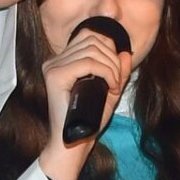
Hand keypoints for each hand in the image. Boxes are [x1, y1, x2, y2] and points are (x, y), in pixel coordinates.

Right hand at [37, 28, 131, 179]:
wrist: (74, 144)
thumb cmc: (89, 121)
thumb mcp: (109, 92)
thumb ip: (118, 73)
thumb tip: (126, 53)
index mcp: (62, 61)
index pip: (89, 35)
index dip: (109, 48)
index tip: (116, 74)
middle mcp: (54, 61)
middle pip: (92, 39)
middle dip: (112, 59)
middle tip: (117, 83)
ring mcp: (53, 67)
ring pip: (92, 49)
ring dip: (111, 67)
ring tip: (114, 87)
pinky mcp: (55, 76)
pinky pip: (88, 63)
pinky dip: (106, 73)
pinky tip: (110, 88)